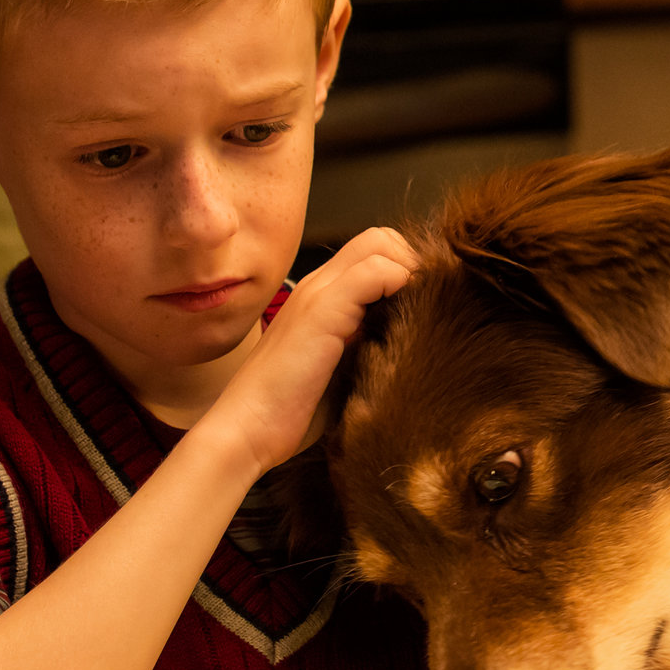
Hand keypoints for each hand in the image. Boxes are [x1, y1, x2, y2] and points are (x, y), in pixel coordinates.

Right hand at [206, 227, 418, 474]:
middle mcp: (318, 285)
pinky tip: (398, 328)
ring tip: (413, 321)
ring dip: (409, 275)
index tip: (419, 311)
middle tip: (422, 312)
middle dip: (413, 266)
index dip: (405, 271)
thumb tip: (408, 341)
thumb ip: (363, 345)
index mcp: (321, 297)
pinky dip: (399, 286)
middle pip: (381, 238)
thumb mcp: (338, 369)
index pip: (375, 251)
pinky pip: (375, 271)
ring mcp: (318, 293)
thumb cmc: (292, 411)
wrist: (247, 430)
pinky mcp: (322, 310)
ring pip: (380, 244)